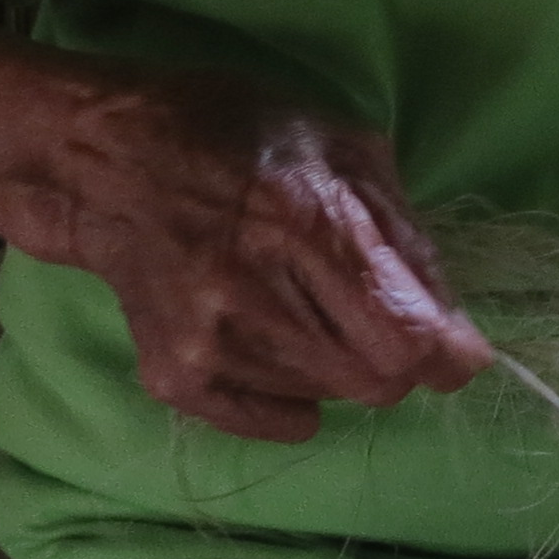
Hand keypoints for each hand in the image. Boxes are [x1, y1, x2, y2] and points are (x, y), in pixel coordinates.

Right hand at [9, 65, 493, 443]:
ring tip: (305, 306)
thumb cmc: (237, 136)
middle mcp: (256, 290)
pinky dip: (293, 397)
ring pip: (331, 399)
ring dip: (342, 366)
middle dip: (397, 356)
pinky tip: (274, 344)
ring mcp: (209, 341)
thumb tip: (453, 327)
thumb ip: (406, 235)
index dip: (446, 352)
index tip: (451, 343)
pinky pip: (274, 422)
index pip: (406, 337)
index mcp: (307, 221)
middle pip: (378, 381)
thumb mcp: (343, 146)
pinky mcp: (174, 374)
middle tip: (370, 312)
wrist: (104, 160)